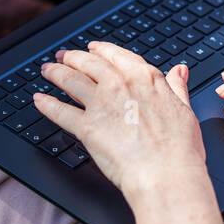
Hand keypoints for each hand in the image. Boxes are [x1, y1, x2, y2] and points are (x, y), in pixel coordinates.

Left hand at [33, 41, 207, 202]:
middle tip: (64, 56)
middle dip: (74, 57)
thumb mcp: (185, 110)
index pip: (118, 56)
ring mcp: (101, 104)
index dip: (102, 51)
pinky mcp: (86, 127)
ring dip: (56, 73)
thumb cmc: (179, 149)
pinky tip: (39, 100)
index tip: (94, 49)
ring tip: (47, 70)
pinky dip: (47, 105)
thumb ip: (177, 87)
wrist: (166, 175)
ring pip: (71, 80)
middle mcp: (120, 85)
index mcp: (145, 79)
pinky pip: (60, 112)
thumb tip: (178, 71)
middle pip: (89, 64)